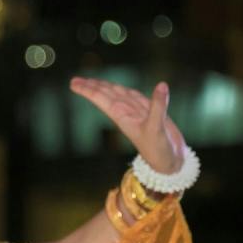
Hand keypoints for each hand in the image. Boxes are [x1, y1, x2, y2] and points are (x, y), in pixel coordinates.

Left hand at [69, 78, 185, 173]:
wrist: (169, 162)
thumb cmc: (158, 150)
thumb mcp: (156, 129)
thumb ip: (158, 107)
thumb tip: (161, 85)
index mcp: (122, 116)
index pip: (101, 98)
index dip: (88, 90)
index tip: (73, 84)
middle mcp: (127, 113)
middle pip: (106, 95)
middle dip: (92, 87)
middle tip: (75, 80)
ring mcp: (138, 113)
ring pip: (119, 95)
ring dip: (107, 88)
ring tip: (93, 82)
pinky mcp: (150, 114)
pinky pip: (136, 98)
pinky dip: (128, 91)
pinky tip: (122, 88)